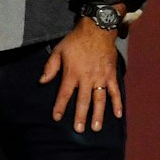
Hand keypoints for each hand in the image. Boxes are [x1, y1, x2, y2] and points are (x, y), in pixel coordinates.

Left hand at [40, 16, 122, 131]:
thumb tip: (42, 82)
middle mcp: (87, 78)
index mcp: (72, 73)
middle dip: (80, 116)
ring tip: (96, 128)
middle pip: (83, 100)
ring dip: (98, 114)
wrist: (97, 30)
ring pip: (100, 99)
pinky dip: (117, 103)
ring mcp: (101, 77)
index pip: (65, 93)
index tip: (57, 118)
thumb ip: (50, 67)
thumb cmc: (75, 41)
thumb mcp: (58, 51)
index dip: (60, 106)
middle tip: (79, 130)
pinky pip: (115, 91)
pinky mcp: (111, 75)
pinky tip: (117, 115)